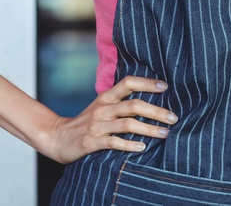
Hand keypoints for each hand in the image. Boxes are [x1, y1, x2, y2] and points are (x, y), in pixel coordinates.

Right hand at [43, 76, 177, 163]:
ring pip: (128, 124)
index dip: (147, 83)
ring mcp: (97, 125)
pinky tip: (142, 147)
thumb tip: (150, 100)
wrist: (57, 137)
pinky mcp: (92, 142)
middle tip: (173, 117)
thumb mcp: (101, 106)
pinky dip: (130, 144)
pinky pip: (114, 142)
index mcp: (106, 97)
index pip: (128, 83)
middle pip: (133, 105)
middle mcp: (103, 108)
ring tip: (165, 133)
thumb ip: (121, 102)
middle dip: (156, 111)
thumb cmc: (87, 122)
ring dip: (149, 129)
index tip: (165, 87)